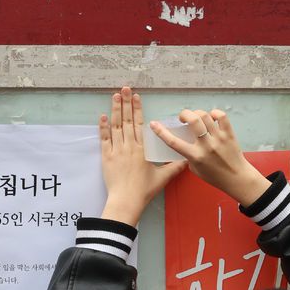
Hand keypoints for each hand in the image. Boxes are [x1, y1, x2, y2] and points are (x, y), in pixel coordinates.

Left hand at [100, 87, 185, 226]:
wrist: (126, 201)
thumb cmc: (144, 191)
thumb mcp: (162, 178)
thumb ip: (174, 167)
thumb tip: (187, 161)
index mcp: (142, 149)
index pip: (139, 123)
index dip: (137, 109)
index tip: (136, 96)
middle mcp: (129, 146)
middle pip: (127, 120)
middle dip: (125, 102)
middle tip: (124, 88)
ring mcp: (116, 151)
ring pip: (115, 126)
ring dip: (115, 110)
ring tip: (115, 96)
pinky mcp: (106, 158)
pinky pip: (104, 139)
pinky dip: (103, 127)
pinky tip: (102, 116)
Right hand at [149, 109, 269, 206]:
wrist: (236, 178)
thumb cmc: (215, 176)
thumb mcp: (196, 170)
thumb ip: (189, 156)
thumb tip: (185, 142)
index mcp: (195, 156)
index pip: (174, 142)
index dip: (161, 132)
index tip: (154, 124)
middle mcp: (206, 146)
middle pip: (193, 120)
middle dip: (184, 114)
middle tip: (183, 117)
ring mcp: (218, 138)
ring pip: (205, 115)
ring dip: (197, 113)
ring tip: (196, 117)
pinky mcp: (229, 134)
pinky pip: (221, 116)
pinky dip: (214, 113)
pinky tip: (211, 117)